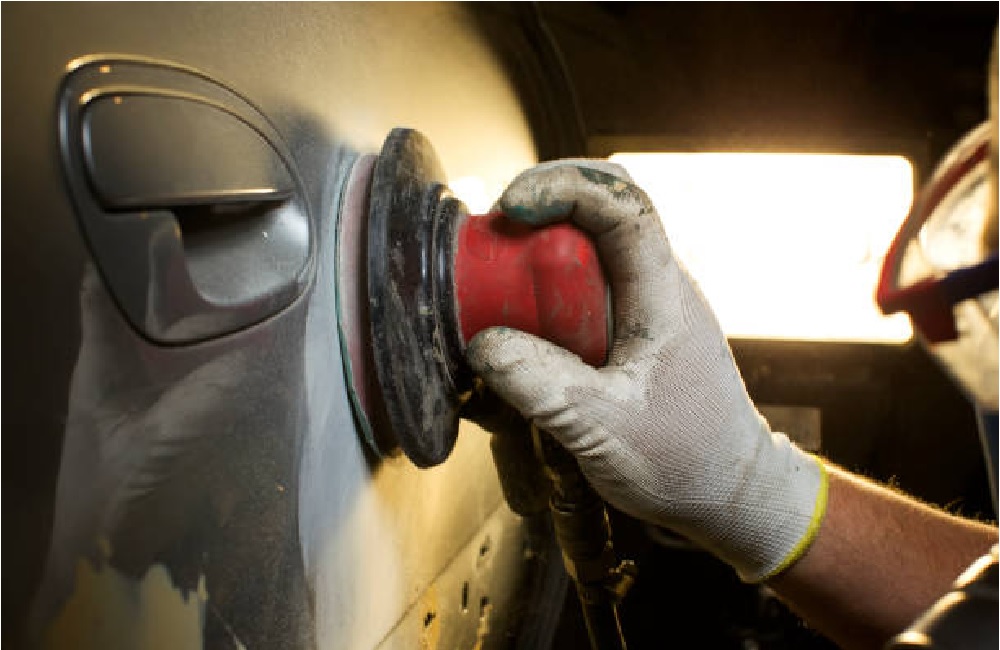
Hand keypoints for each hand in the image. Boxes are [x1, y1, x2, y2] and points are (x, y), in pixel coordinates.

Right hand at [466, 160, 827, 581]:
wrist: (727, 490)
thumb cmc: (686, 461)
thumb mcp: (604, 430)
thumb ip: (541, 386)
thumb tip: (481, 343)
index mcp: (662, 295)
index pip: (622, 204)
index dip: (564, 186)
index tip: (512, 207)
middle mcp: (653, 286)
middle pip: (596, 212)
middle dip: (537, 214)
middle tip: (489, 247)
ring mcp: (640, 306)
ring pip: (583, 249)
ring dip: (535, 259)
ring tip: (494, 295)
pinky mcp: (625, 330)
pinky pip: (579, 291)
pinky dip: (540, 297)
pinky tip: (518, 335)